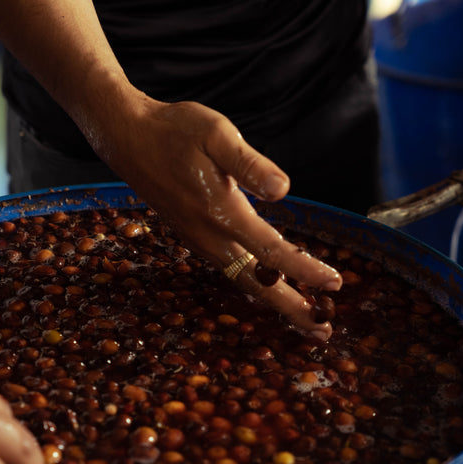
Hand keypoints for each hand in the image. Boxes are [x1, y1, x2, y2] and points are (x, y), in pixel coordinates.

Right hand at [99, 97, 341, 339]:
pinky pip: (228, 270)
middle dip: (291, 309)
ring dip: (273, 302)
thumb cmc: (175, 131)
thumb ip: (250, 164)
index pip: (271, 251)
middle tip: (322, 331)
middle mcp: (208, 235)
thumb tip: (284, 191)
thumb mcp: (217, 134)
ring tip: (303, 317)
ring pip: (241, 281)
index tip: (335, 283)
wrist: (127, 138)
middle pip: (256, 284)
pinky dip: (253, 285)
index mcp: (221, 212)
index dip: (305, 269)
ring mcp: (198, 239)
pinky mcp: (192, 235)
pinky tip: (266, 286)